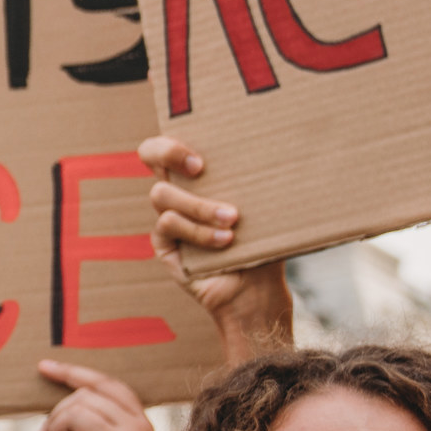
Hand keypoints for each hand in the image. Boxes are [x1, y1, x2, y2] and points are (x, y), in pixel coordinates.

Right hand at [140, 136, 292, 362]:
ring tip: (232, 220)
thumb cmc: (264, 245)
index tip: (199, 150)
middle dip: (170, 152)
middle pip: (150, 154)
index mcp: (199, 177)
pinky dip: (198, 231)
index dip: (172, 137)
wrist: (258, 293)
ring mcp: (168, 217)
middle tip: (200, 167)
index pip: (172, 143)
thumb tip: (279, 150)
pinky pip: (167, 225)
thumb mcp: (264, 210)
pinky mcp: (165, 244)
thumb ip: (256, 183)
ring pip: (162, 194)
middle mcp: (179, 192)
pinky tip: (224, 242)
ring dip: (200, 206)